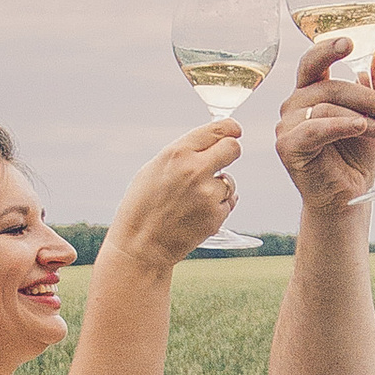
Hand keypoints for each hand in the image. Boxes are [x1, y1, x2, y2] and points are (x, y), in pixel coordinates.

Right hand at [105, 123, 240, 275]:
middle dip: (230, 152)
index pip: (218, 129)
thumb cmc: (142, 206)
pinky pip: (228, 202)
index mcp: (177, 153)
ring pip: (230, 180)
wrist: (141, 245)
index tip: (233, 131)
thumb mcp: (154, 169)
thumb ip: (183, 154)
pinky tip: (196, 213)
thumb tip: (210, 144)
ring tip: (193, 199)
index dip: (229, 129)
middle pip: (233, 148)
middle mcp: (195, 170)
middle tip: (221, 161)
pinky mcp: (216, 215)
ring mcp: (208, 194)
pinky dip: (217, 206)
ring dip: (219, 186)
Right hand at [275, 33, 374, 214]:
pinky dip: (341, 125)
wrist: (348, 197)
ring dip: (363, 117)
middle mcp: (294, 105)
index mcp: (311, 92)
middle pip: (329, 85)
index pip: (314, 60)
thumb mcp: (371, 112)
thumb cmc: (354, 156)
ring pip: (326, 106)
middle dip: (367, 97)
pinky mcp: (288, 146)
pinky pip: (316, 127)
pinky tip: (361, 128)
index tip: (349, 42)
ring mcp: (287, 125)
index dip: (329, 48)